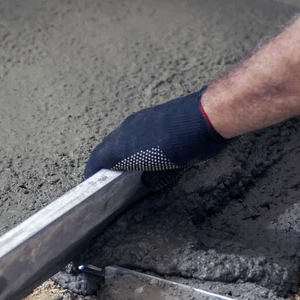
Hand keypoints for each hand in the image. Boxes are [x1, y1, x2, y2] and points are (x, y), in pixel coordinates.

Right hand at [84, 89, 227, 186]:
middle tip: (111, 178)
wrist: (206, 115)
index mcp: (123, 144)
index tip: (93, 185)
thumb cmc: (186, 144)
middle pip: (108, 148)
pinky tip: (149, 152)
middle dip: (107, 163)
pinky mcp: (152, 114)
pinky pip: (136, 131)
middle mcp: (126, 129)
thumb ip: (152, 176)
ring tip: (130, 167)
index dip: (93, 174)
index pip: (98, 160)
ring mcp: (139, 119)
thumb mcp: (168, 169)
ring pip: (122, 138)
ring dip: (122, 152)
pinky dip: (135, 143)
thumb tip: (145, 181)